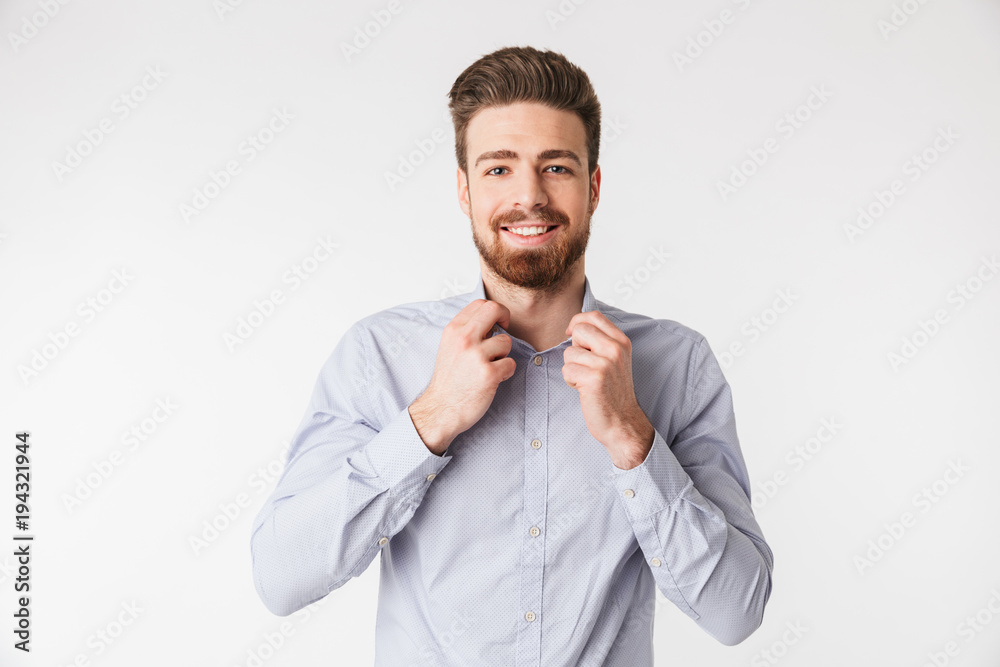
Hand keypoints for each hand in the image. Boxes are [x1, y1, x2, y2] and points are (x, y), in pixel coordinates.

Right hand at [409, 299, 515, 454]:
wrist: (441, 408)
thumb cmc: (448, 379)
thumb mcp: (449, 346)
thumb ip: (466, 330)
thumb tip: (491, 320)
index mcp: (454, 330)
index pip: (480, 304)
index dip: (494, 311)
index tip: (496, 324)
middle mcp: (464, 339)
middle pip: (495, 310)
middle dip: (505, 319)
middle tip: (502, 335)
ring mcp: (476, 356)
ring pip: (506, 341)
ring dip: (503, 355)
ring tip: (490, 366)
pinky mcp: (488, 374)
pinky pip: (510, 363)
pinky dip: (505, 372)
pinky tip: (493, 379)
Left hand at [563, 312, 653, 469]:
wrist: (623, 422)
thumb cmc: (613, 391)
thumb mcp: (614, 360)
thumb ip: (601, 341)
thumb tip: (575, 326)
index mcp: (622, 342)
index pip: (594, 316)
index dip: (578, 322)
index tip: (573, 334)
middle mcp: (616, 349)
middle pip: (579, 330)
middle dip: (574, 347)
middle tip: (585, 365)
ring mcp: (606, 363)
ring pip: (569, 353)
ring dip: (572, 368)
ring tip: (587, 380)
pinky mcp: (594, 378)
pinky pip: (567, 370)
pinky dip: (571, 381)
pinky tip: (584, 389)